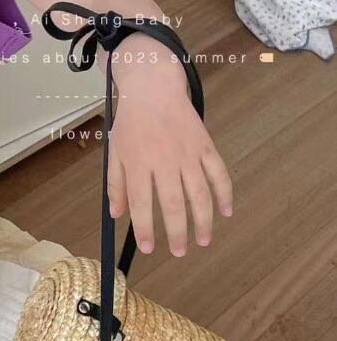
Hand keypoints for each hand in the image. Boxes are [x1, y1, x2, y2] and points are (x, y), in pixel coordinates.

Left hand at [106, 46, 232, 256]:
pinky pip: (219, 174)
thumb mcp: (115, 152)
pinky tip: (226, 213)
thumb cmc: (131, 123)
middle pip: (174, 204)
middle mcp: (164, 161)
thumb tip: (117, 215)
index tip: (149, 248)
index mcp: (138, 163)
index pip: (142, 204)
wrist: (153, 89)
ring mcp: (187, 154)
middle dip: (177, 233)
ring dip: (204, 221)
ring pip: (200, 194)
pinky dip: (225, 195)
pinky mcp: (205, 146)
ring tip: (203, 241)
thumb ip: (116, 185)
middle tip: (178, 252)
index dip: (146, 229)